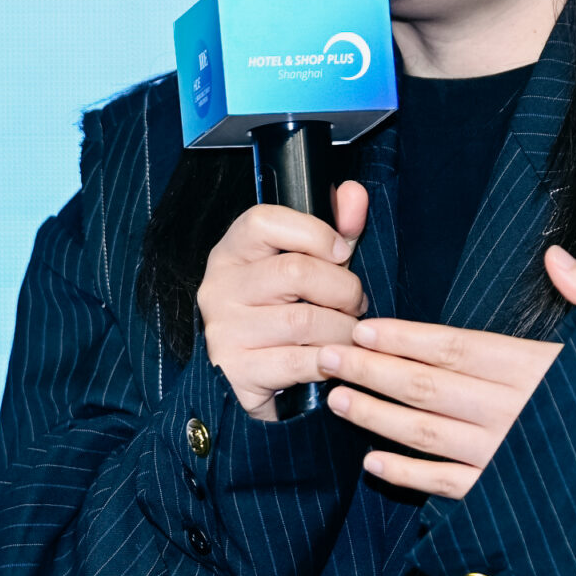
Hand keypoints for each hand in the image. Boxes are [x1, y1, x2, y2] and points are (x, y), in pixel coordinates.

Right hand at [197, 181, 370, 419]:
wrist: (248, 383)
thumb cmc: (281, 316)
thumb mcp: (305, 268)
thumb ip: (332, 230)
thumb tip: (355, 192)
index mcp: (232, 253)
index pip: (264, 220)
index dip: (315, 232)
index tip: (341, 254)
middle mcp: (220, 287)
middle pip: (296, 271)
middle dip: (344, 289)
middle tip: (355, 305)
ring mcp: (224, 330)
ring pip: (305, 320)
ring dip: (343, 330)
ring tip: (349, 336)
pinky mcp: (237, 371)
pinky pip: (299, 362)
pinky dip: (328, 362)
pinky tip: (332, 362)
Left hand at [319, 246, 575, 498]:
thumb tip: (555, 254)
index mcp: (536, 369)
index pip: (455, 348)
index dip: (405, 338)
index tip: (364, 328)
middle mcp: (514, 412)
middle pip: (427, 387)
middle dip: (372, 371)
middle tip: (327, 356)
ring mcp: (506, 458)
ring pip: (426, 433)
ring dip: (376, 417)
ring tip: (336, 400)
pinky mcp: (506, 498)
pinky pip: (448, 486)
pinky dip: (408, 476)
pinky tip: (372, 463)